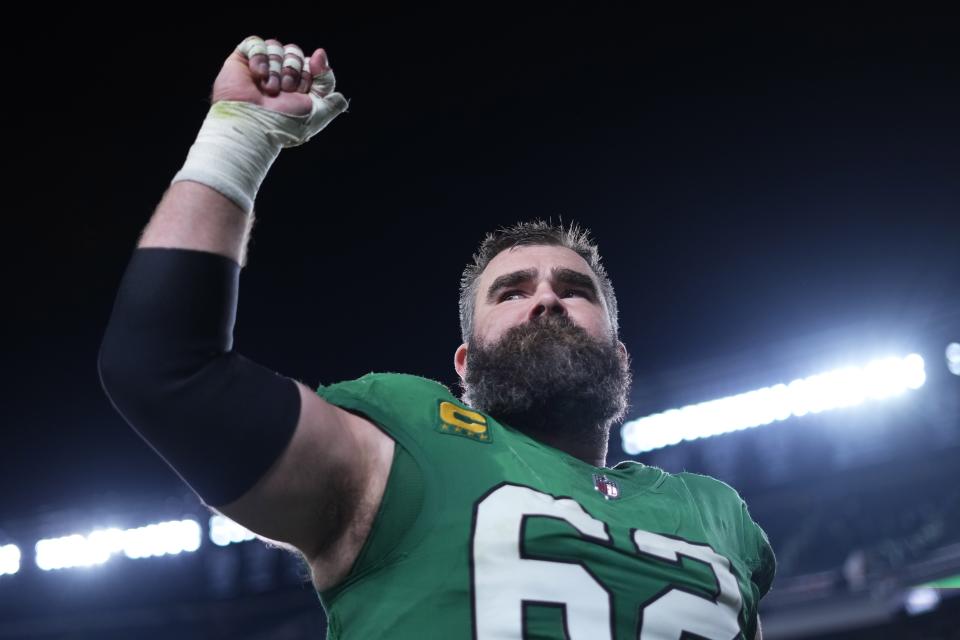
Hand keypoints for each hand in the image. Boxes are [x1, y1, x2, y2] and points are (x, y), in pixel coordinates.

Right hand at [212, 36, 346, 118]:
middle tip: (283, 90)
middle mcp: (279, 75)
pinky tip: (258, 75)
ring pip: (276, 47)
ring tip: (268, 89)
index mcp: (298, 85)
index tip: (300, 92)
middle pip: (294, 52)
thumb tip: (320, 53)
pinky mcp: (242, 61)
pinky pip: (256, 43)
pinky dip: (260, 58)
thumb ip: (327, 84)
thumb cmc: (284, 123)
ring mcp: (261, 67)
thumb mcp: (318, 109)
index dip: (308, 76)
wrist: (254, 126)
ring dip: (275, 69)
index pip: (312, 64)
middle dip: (292, 71)